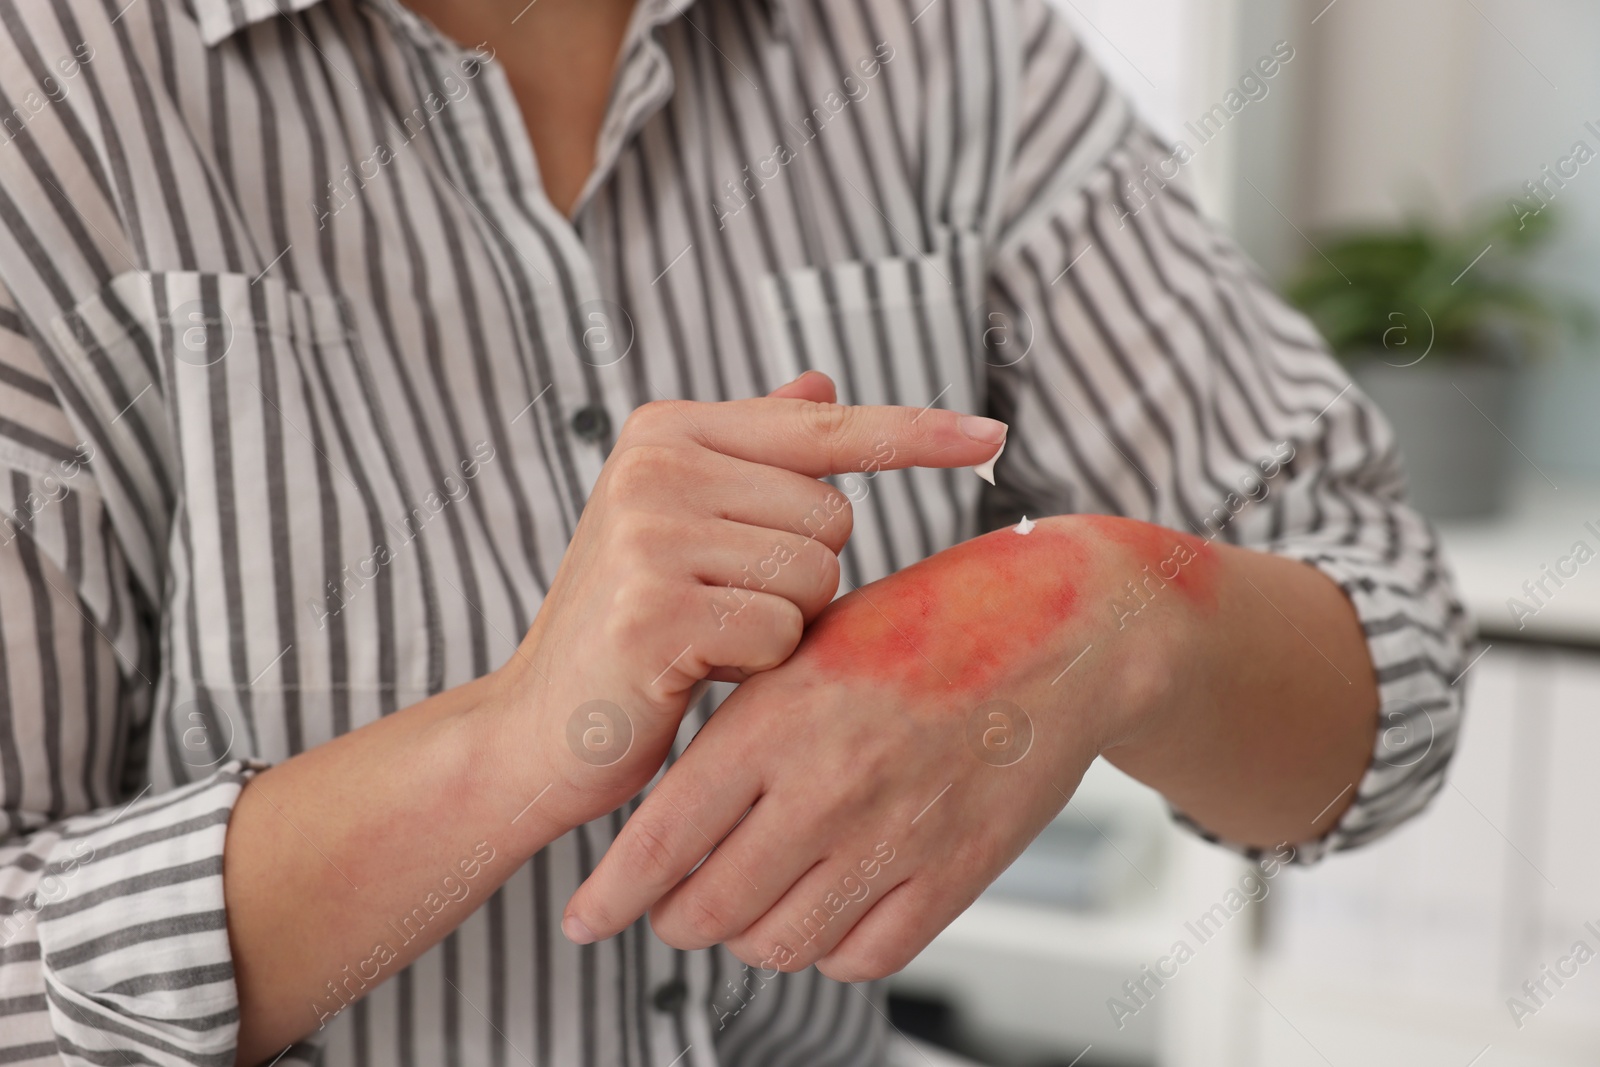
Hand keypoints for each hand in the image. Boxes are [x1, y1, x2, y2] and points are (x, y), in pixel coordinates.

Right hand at [485, 374, 1010, 833]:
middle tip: (723, 605)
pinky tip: (694, 670)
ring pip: (814, 574)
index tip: (993, 435)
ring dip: (782, 623)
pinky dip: (758, 665)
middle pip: (832, 515)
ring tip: (707, 636)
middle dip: (804, 575)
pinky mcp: (653, 608)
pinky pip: (782, 630)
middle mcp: (654, 464)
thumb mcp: (685, 522)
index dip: (915, 432)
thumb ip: (755, 454)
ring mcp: (649, 533)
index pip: (823, 427)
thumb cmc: (630, 625)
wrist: (537, 729)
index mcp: (667, 431)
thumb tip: (822, 381)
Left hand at [559, 515, 1220, 975]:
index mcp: (778, 718)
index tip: (584, 917)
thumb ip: (746, 720)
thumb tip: (678, 798)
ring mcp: (896, 839)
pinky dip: (831, 949)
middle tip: (673, 908)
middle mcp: (828, 787)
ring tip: (749, 906)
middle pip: (709, 910)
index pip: (662, 838)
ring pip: (780, 945)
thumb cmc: (931, 619)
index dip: (610, 894)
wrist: (1064, 627)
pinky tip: (827, 910)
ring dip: (750, 937)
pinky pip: (866, 956)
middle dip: (675, 920)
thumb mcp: (814, 640)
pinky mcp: (958, 873)